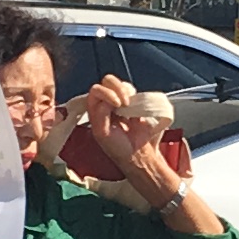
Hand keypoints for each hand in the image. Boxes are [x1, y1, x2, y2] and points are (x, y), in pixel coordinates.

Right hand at [72, 77, 174, 197]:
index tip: (133, 95)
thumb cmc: (144, 136)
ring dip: (111, 92)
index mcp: (115, 104)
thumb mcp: (143, 110)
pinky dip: (107, 101)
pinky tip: (119, 108)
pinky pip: (96, 107)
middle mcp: (104, 109)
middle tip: (127, 99)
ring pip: (94, 91)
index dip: (122, 85)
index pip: (111, 84)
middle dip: (116, 85)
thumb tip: (128, 89)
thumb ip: (134, 97)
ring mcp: (98, 118)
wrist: (143, 155)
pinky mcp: (97, 128)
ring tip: (123, 104)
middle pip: (102, 83)